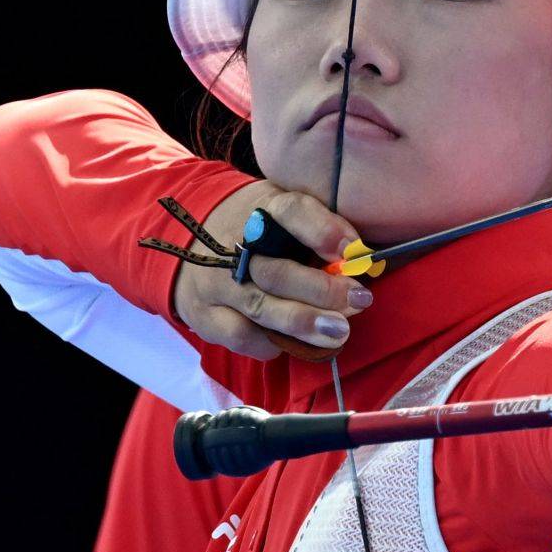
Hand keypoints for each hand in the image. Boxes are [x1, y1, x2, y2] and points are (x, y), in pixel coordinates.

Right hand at [172, 182, 372, 361]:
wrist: (191, 246)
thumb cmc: (258, 231)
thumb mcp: (285, 212)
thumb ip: (319, 227)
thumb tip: (360, 256)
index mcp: (260, 208)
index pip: (291, 211)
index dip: (324, 231)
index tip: (354, 251)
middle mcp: (232, 246)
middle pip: (277, 271)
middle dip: (322, 290)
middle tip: (359, 300)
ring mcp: (214, 283)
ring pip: (261, 308)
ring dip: (304, 323)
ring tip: (338, 331)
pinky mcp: (204, 315)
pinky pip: (241, 336)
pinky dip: (272, 343)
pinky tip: (297, 342)